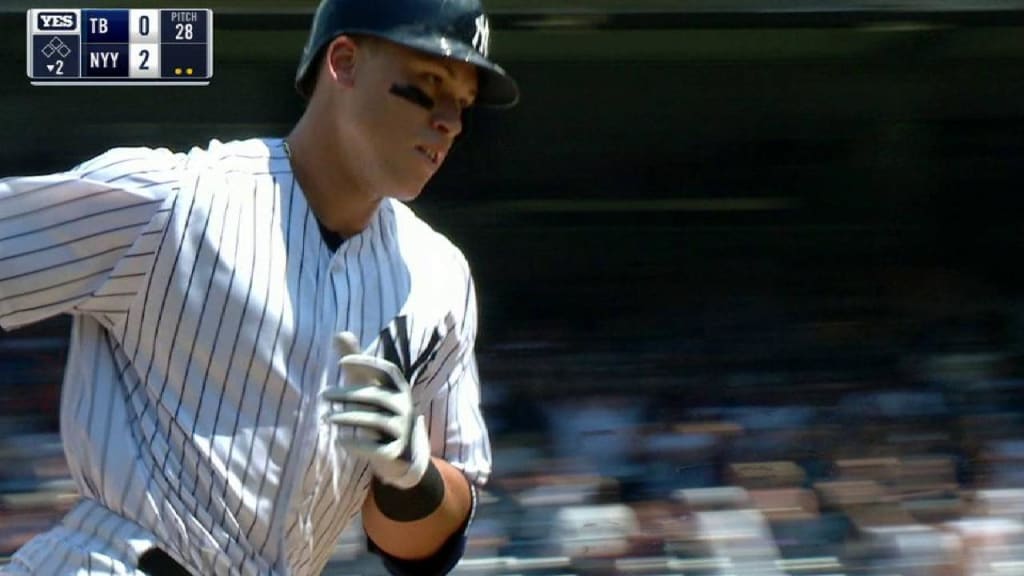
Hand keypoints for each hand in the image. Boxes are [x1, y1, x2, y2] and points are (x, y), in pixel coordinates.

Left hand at [322, 332, 430, 488]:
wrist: (403, 454)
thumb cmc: (381, 412)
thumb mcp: (371, 388)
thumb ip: (357, 362)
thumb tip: (339, 333)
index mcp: (400, 389)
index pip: (387, 371)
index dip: (367, 364)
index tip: (342, 362)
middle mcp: (404, 406)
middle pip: (375, 396)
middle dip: (348, 394)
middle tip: (324, 394)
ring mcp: (402, 430)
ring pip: (373, 420)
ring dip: (347, 418)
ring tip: (326, 418)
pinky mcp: (396, 451)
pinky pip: (374, 446)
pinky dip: (355, 443)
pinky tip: (339, 440)